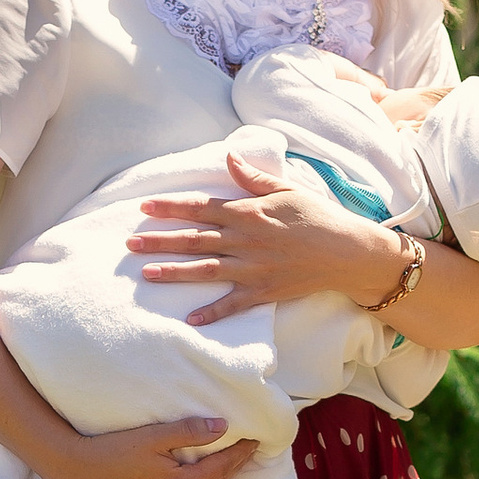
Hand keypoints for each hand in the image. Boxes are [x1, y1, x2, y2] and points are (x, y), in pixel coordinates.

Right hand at [44, 413, 260, 478]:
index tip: (255, 441)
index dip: (239, 453)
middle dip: (231, 469)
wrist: (75, 473)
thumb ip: (189, 432)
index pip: (221, 467)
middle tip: (246, 454)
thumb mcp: (153, 436)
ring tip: (229, 475)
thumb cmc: (113, 450)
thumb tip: (223, 427)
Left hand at [133, 151, 398, 327]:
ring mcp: (254, 268)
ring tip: (146, 273)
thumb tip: (228, 158)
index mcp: (249, 213)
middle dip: (160, 241)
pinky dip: (212, 313)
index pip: (201, 208)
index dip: (171, 208)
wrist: (348, 251)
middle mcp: (246, 240)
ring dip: (174, 272)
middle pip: (195, 240)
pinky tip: (190, 319)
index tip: (144, 208)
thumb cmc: (318, 216)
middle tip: (130, 244)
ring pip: (206, 270)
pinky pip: (234, 304)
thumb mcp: (287, 190)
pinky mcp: (265, 291)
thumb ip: (253, 178)